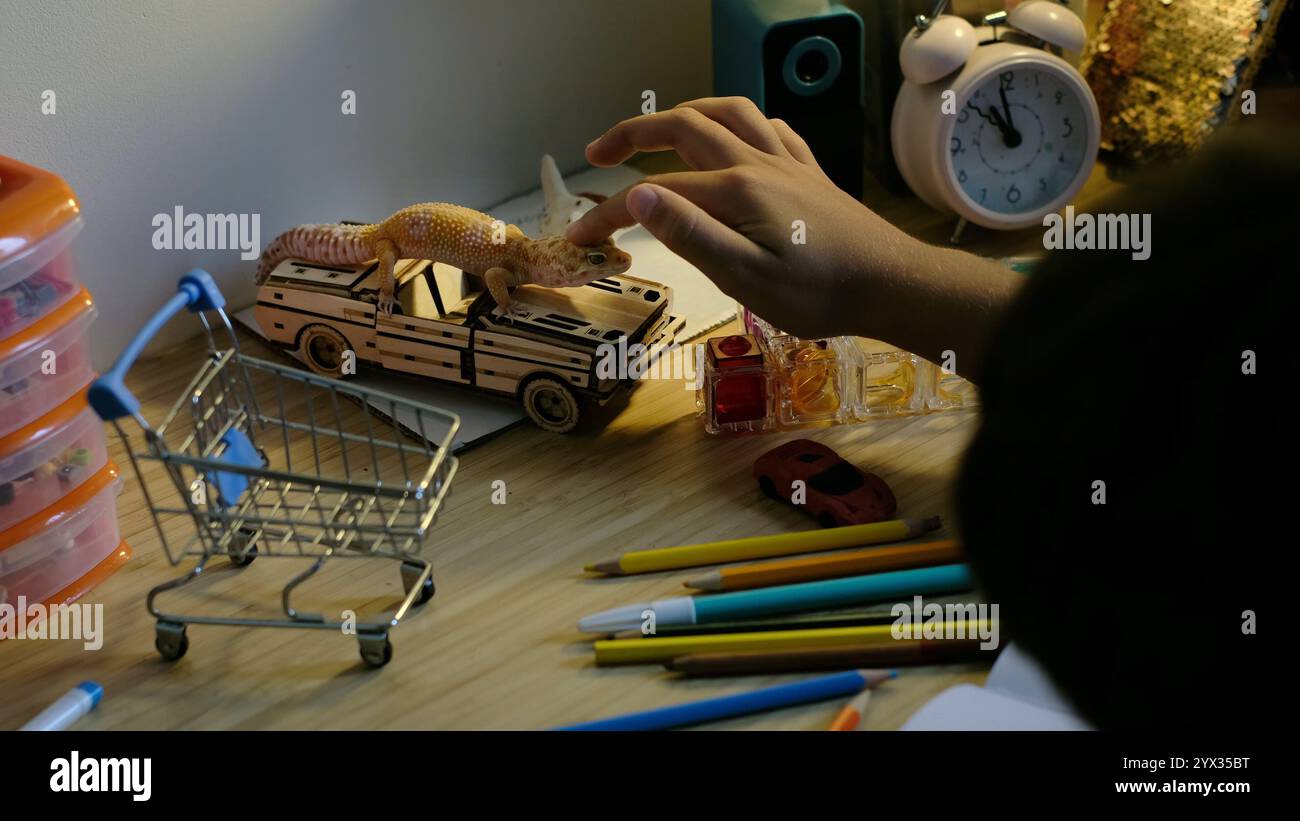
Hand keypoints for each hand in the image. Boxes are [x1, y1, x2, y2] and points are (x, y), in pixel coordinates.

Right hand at [565, 97, 929, 339]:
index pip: (656, 192)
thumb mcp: (746, 276)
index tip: (578, 237)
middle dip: (634, 134)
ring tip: (659, 130)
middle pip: (684, 128)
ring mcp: (787, 163)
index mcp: (736, 190)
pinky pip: (769, 128)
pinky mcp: (809, 173)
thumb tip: (637, 196)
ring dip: (685, 114)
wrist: (890, 284)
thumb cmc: (819, 292)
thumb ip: (690, 234)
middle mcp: (758, 162)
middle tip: (598, 155)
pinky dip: (740, 123)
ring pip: (728, 113)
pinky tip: (736, 138)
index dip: (609, 212)